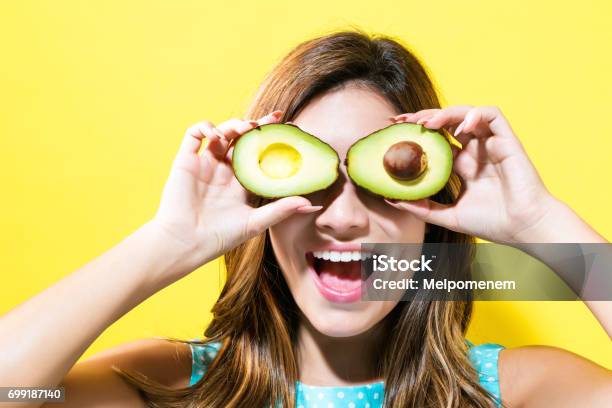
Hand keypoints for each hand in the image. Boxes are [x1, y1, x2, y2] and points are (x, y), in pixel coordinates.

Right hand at [150, 111, 320, 272]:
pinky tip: (217, 135)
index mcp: (241, 183)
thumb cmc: (220, 237)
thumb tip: (313, 206)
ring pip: (222, 133)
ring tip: (248, 127)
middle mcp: (224, 171)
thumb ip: (282, 210)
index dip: (272, 141)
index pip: (259, 154)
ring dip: (235, 124)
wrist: (186, 243)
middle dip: (258, 126)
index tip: (289, 130)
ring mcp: (205, 164)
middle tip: (275, 118)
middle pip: (242, 139)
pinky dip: (206, 127)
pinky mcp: (186, 161)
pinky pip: (194, 135)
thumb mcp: (256, 222)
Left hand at [385, 105, 557, 243]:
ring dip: (445, 113)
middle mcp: (475, 151)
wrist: (524, 228)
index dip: (416, 132)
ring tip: (426, 123)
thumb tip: (390, 198)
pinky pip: (492, 115)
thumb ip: (422, 207)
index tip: (394, 130)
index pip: (436, 140)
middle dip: (423, 116)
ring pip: (466, 114)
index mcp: (463, 165)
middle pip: (446, 123)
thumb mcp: (448, 216)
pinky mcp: (508, 140)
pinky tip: (459, 127)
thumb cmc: (493, 223)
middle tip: (401, 120)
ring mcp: (491, 143)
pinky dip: (475, 114)